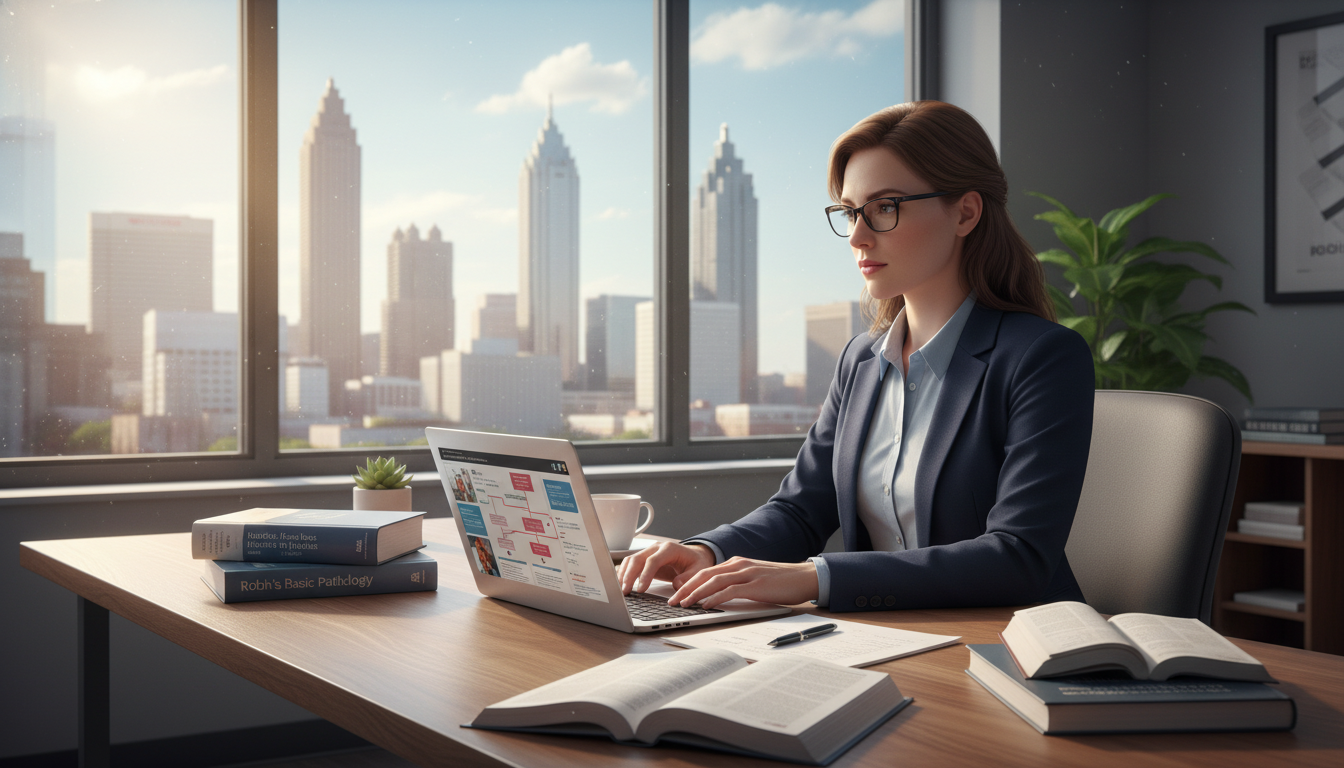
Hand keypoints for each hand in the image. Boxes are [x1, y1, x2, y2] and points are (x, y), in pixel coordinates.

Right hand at [618, 541, 715, 594]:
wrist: (694, 556)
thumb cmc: (696, 563)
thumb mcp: (698, 571)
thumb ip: (689, 578)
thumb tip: (677, 586)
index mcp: (670, 549)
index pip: (653, 560)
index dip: (645, 575)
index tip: (641, 589)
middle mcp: (657, 548)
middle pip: (638, 559)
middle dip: (629, 575)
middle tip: (625, 591)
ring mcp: (649, 552)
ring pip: (631, 560)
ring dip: (624, 574)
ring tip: (621, 590)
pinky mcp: (645, 559)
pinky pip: (631, 564)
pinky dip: (624, 573)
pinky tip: (621, 584)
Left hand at [668, 557, 818, 609]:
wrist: (804, 577)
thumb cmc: (780, 582)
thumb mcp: (753, 580)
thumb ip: (736, 584)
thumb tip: (717, 597)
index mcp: (736, 563)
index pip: (705, 571)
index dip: (688, 582)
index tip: (675, 594)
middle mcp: (738, 565)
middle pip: (704, 574)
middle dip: (685, 588)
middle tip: (671, 601)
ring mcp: (747, 573)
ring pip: (713, 581)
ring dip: (695, 593)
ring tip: (682, 604)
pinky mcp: (755, 585)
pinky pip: (729, 590)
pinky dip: (714, 598)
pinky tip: (705, 605)